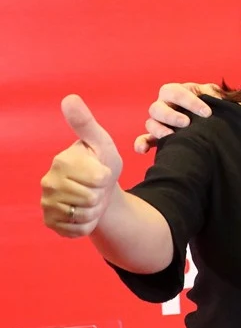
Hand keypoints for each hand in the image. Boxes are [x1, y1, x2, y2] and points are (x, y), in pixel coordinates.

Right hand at [40, 95, 122, 237]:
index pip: (98, 177)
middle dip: (101, 194)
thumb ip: (85, 123)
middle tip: (97, 187)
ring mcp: (47, 204)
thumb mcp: (101, 142)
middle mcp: (48, 182)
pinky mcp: (50, 222)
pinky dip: (88, 224)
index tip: (102, 171)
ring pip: (84, 214)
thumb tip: (69, 98)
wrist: (100, 191)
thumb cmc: (102, 163)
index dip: (107, 176)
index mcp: (61, 161)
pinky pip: (78, 230)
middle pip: (90, 197)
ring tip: (91, 198)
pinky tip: (84, 212)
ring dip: (95, 209)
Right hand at [133, 82, 221, 153]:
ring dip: (158, 130)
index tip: (207, 113)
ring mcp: (158, 121)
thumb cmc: (210, 102)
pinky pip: (145, 139)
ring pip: (151, 123)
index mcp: (175, 91)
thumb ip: (214, 94)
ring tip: (170, 136)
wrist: (209, 116)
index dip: (190, 102)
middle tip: (186, 123)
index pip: (176, 92)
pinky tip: (143, 150)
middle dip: (171, 116)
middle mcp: (163, 105)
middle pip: (157, 108)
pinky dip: (142, 144)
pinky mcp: (157, 136)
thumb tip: (218, 98)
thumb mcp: (213, 94)